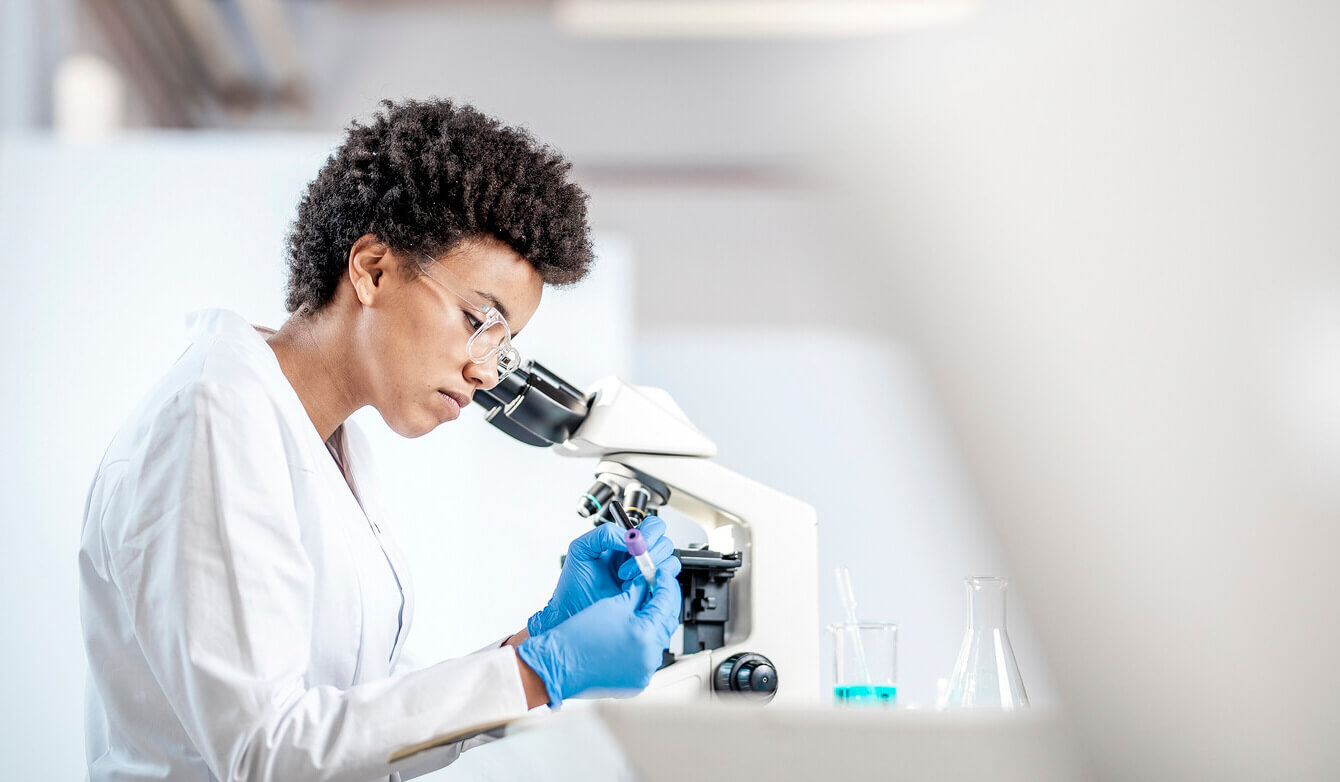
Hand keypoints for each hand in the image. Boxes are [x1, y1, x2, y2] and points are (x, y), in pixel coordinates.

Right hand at [517, 562, 682, 704]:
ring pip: (659, 640)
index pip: (667, 601)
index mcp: (645, 634)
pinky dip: (645, 642)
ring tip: (642, 610)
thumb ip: (638, 593)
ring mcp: (644, 672)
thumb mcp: (612, 605)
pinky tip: (635, 631)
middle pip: (667, 621)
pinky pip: (649, 657)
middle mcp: (649, 657)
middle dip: (663, 603)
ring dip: (654, 623)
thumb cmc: (577, 637)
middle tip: (655, 589)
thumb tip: (649, 585)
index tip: (660, 575)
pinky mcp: (637, 682)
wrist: (558, 665)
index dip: (665, 583)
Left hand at [527, 516, 675, 636]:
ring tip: (625, 580)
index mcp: (625, 543)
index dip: (651, 532)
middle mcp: (639, 558)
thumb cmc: (574, 585)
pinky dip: (655, 584)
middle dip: (650, 554)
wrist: (572, 613)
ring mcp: (646, 577)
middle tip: (626, 567)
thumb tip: (628, 537)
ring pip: (669, 563)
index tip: (637, 544)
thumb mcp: (582, 550)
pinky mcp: (649, 594)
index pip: (652, 527)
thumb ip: (603, 534)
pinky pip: (666, 584)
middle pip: (665, 543)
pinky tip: (635, 590)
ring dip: (650, 570)